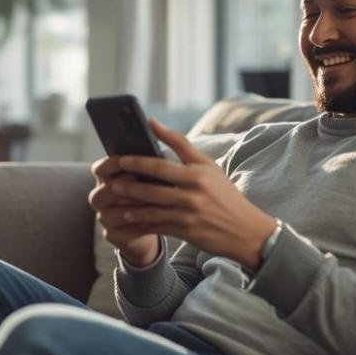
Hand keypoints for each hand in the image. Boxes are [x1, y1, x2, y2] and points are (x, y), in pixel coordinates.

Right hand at [89, 155, 161, 264]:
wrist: (150, 223)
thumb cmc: (151, 192)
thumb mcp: (148, 176)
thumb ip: (146, 167)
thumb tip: (158, 157)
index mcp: (104, 178)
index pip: (100, 168)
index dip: (114, 164)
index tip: (132, 160)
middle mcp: (99, 197)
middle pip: (105, 190)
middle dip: (129, 189)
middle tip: (149, 186)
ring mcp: (104, 217)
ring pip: (115, 213)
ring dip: (136, 209)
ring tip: (157, 206)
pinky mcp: (111, 234)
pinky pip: (123, 232)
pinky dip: (139, 227)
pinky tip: (153, 222)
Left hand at [105, 120, 278, 269]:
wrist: (245, 231)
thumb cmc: (224, 194)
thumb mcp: (208, 165)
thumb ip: (180, 143)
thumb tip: (152, 122)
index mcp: (197, 174)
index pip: (160, 165)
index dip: (136, 162)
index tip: (119, 159)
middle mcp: (192, 194)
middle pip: (151, 188)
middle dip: (127, 185)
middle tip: (109, 181)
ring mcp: (188, 215)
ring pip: (150, 209)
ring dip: (130, 205)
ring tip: (114, 199)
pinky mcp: (185, 232)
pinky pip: (156, 227)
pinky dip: (140, 223)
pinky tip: (128, 218)